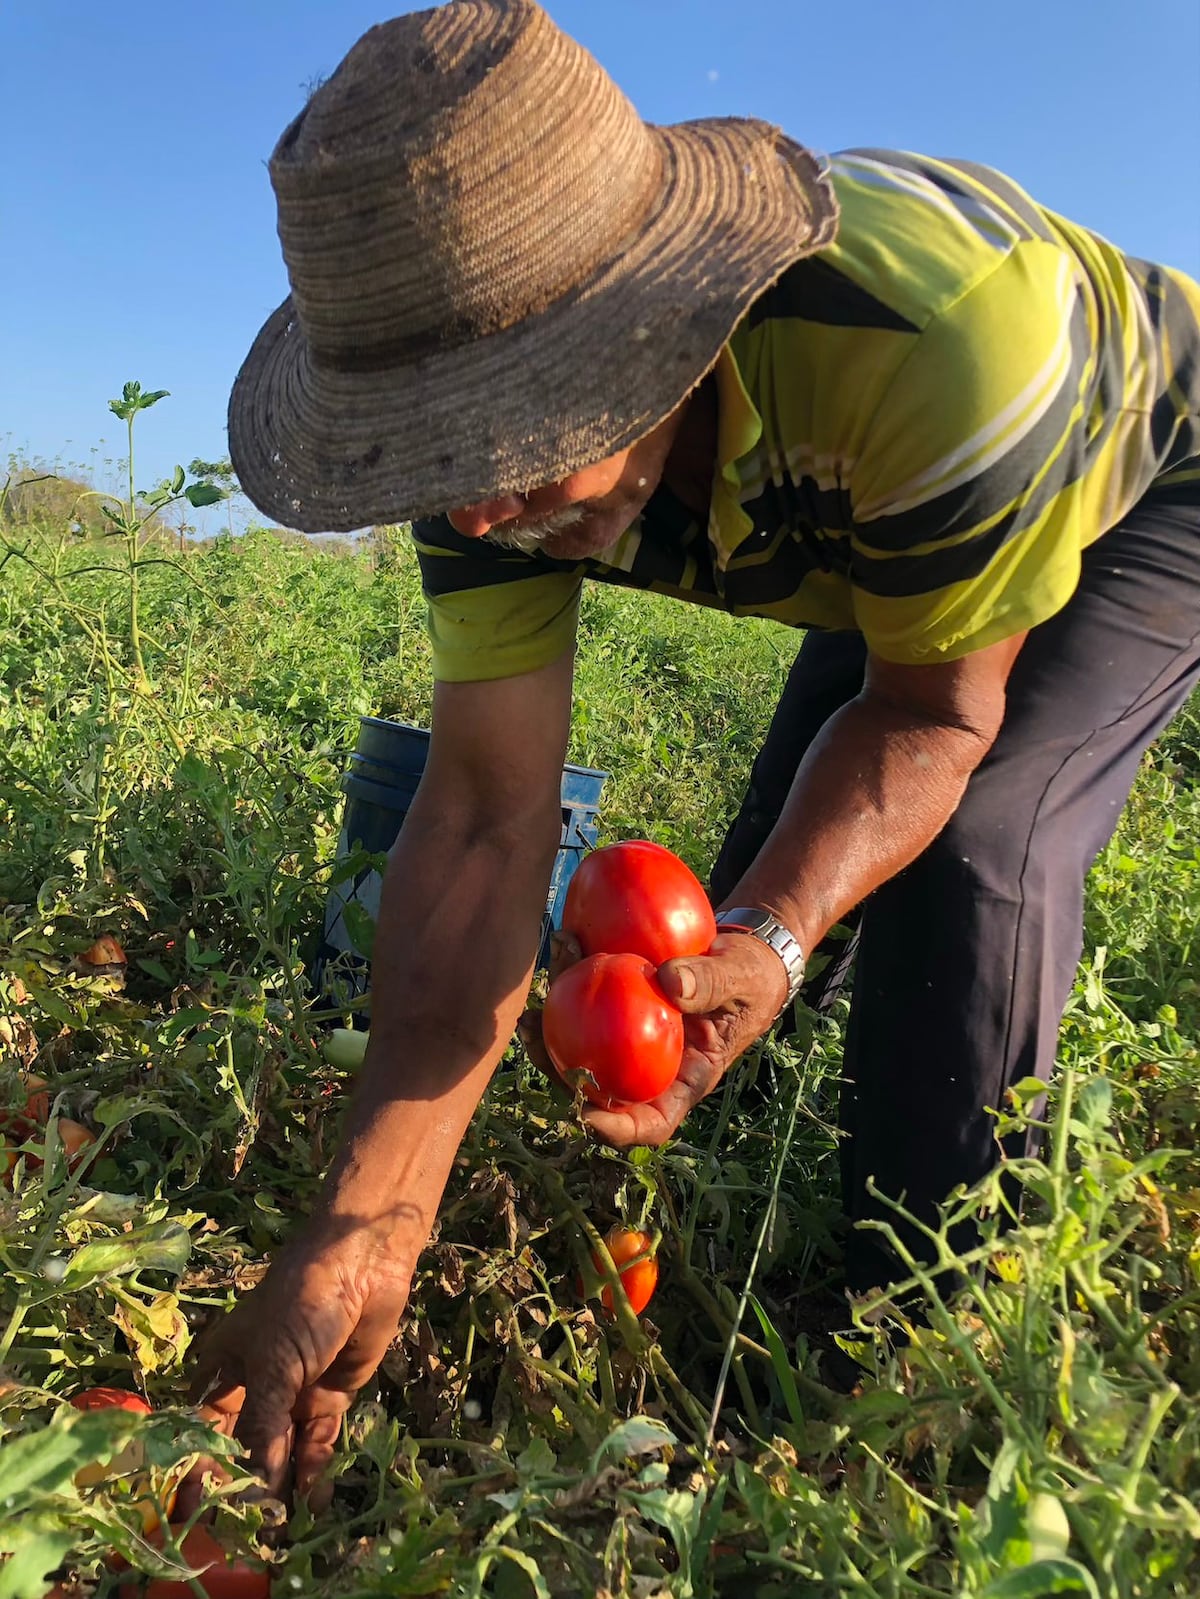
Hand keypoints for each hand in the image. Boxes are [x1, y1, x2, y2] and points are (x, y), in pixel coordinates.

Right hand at [189, 1213, 412, 1506]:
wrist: (364, 1260)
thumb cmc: (302, 1302)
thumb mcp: (274, 1364)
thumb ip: (261, 1427)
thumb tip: (250, 1490)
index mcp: (223, 1369)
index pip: (203, 1429)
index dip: (201, 1469)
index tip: (199, 1511)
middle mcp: (254, 1386)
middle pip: (243, 1445)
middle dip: (245, 1486)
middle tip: (246, 1529)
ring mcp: (293, 1391)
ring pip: (281, 1449)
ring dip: (280, 1485)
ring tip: (279, 1528)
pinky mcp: (330, 1395)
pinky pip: (318, 1441)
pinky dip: (314, 1469)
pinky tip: (312, 1499)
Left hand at [519, 930, 786, 1146]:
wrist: (743, 954)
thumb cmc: (751, 977)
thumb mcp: (742, 979)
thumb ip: (711, 982)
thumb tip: (668, 982)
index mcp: (685, 1079)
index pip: (650, 1122)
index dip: (615, 1130)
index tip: (584, 1115)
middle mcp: (651, 1066)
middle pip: (599, 1088)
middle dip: (557, 1072)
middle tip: (531, 1036)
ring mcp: (632, 1038)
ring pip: (583, 1046)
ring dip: (551, 1026)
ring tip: (532, 999)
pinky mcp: (621, 1006)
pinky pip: (589, 1002)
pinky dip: (572, 977)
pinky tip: (565, 942)